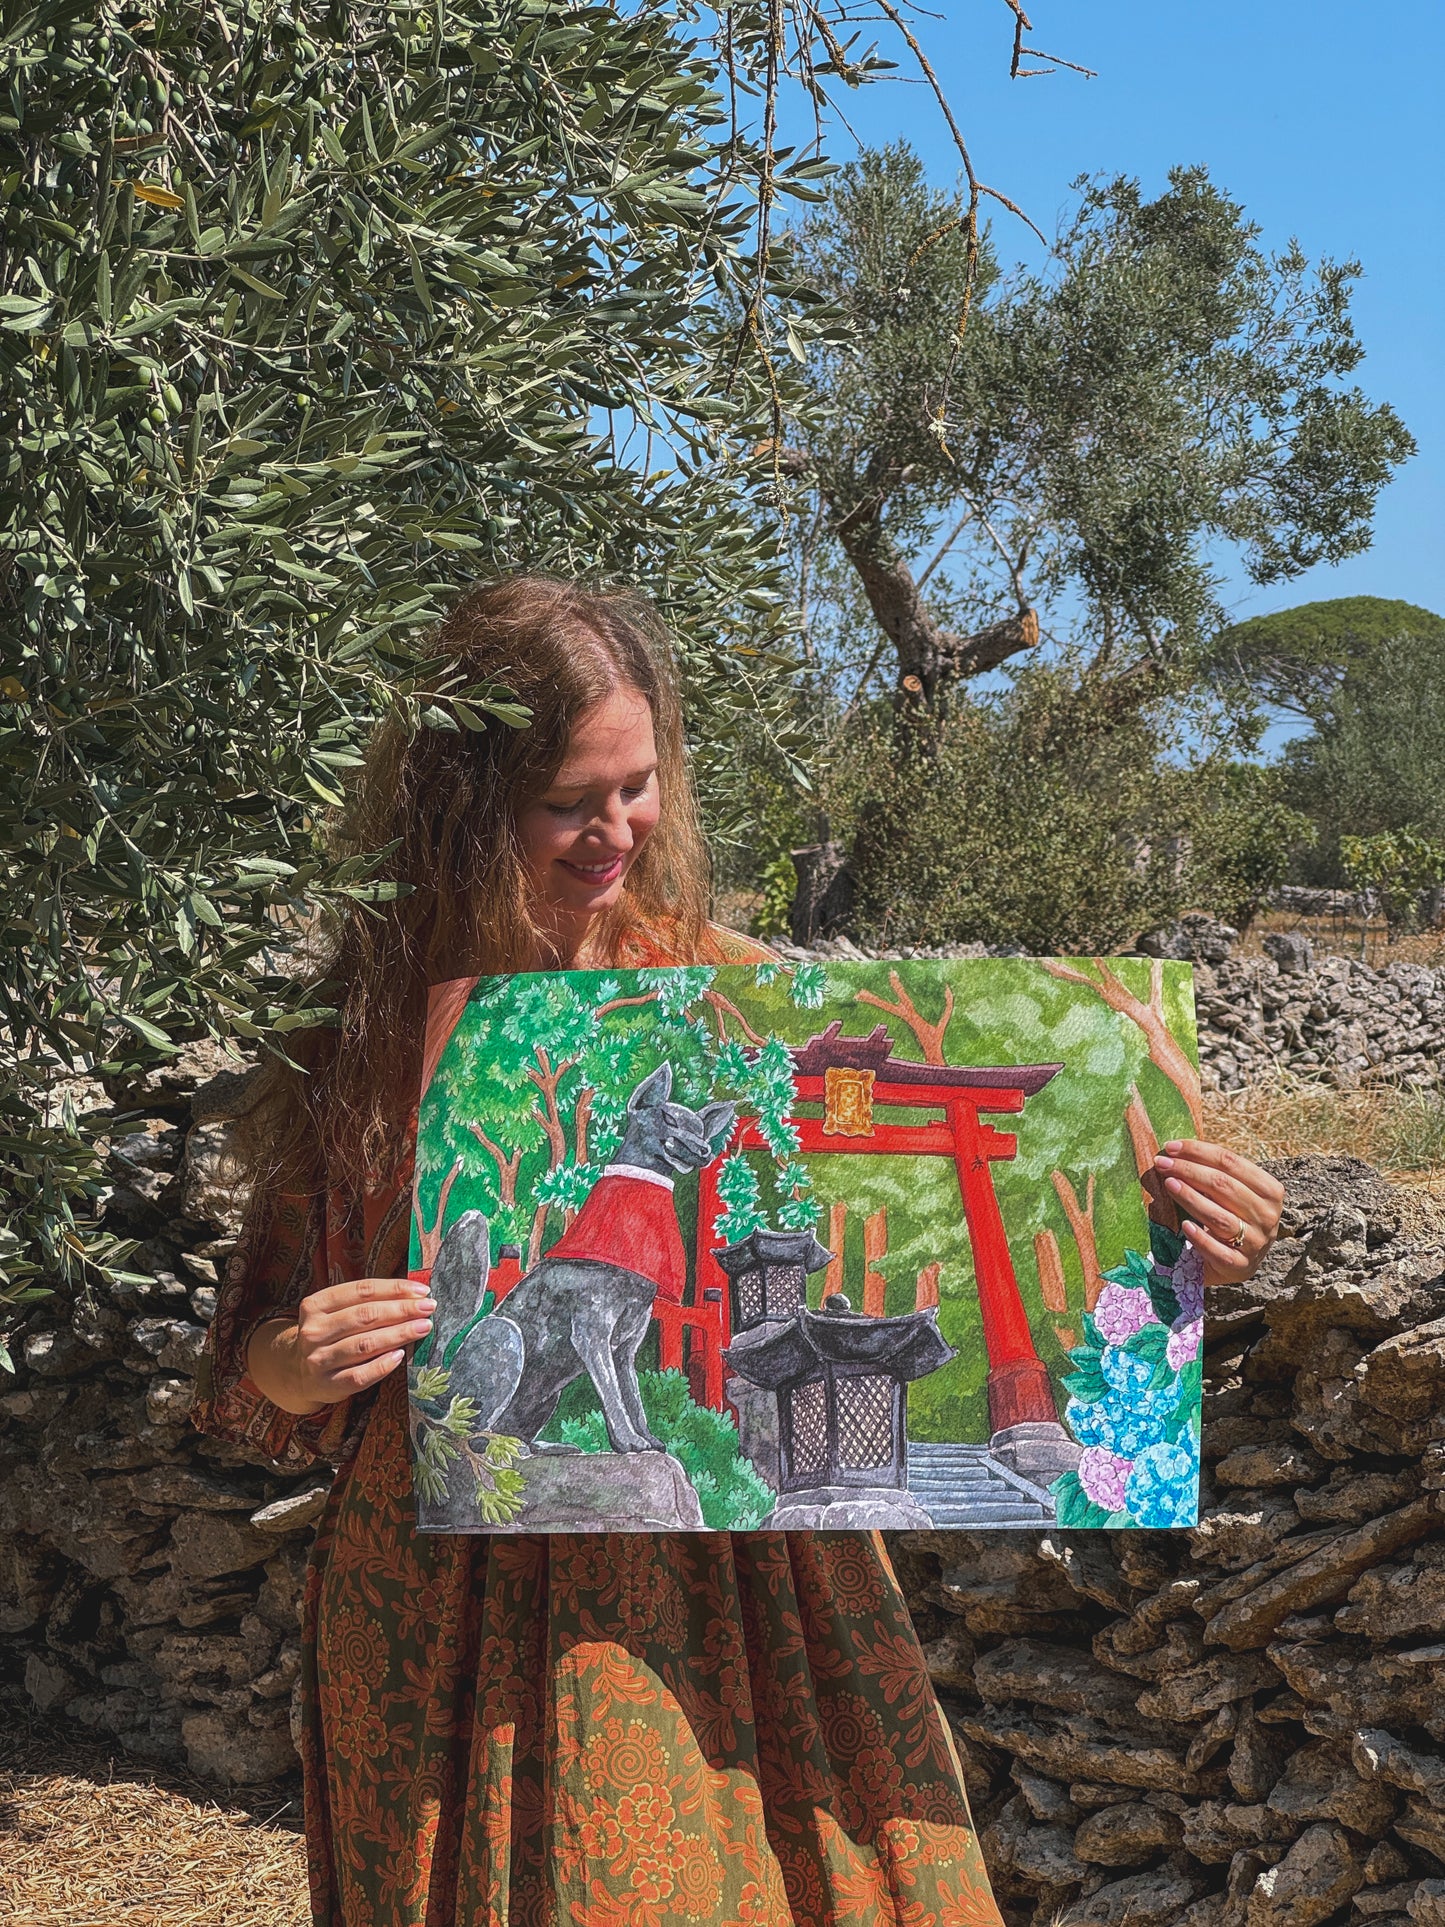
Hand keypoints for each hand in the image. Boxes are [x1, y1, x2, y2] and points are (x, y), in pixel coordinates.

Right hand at [247, 1277, 434, 1413]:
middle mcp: (314, 1331)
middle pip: (365, 1315)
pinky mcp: (327, 1385)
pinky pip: (360, 1375)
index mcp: (316, 1305)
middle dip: (402, 1310)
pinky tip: (400, 1355)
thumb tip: (414, 1293)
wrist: (298, 1373)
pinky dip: (382, 1365)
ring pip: (365, 1344)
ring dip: (399, 1334)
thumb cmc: (330, 1336)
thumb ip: (366, 1302)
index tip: (422, 1291)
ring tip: (423, 1327)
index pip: (361, 1290)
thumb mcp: (337, 1313)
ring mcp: (318, 1359)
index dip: (395, 1288)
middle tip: (429, 1308)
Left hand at [1153, 1141, 1283, 1286]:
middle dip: (1189, 1170)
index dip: (1199, 1151)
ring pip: (1220, 1216)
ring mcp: (1256, 1243)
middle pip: (1224, 1186)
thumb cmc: (1232, 1217)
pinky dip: (1201, 1238)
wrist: (1238, 1263)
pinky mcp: (1241, 1266)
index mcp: (1270, 1191)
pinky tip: (1184, 1225)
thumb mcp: (1233, 1194)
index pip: (1232, 1163)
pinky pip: (1218, 1250)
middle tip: (1161, 1163)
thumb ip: (1215, 1173)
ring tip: (1168, 1184)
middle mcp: (1268, 1216)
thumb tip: (1175, 1151)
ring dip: (1191, 1198)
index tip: (1171, 1147)